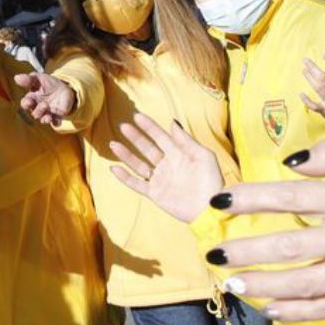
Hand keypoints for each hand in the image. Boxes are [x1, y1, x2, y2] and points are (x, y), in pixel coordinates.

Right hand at [15, 71, 75, 126]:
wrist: (65, 88)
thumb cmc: (49, 84)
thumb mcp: (39, 79)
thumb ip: (29, 79)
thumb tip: (16, 77)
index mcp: (32, 99)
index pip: (25, 104)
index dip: (26, 104)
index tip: (29, 101)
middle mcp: (38, 108)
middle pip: (35, 114)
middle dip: (38, 111)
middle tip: (44, 104)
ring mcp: (48, 113)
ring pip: (43, 119)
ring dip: (45, 117)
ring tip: (50, 108)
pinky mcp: (57, 116)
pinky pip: (55, 122)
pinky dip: (55, 122)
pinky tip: (56, 119)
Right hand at [108, 114, 225, 222]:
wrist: (210, 208)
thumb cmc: (211, 181)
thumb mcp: (204, 156)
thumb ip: (187, 140)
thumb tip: (173, 122)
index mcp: (179, 154)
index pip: (161, 137)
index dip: (149, 127)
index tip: (137, 116)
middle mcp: (167, 165)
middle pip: (147, 148)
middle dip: (135, 138)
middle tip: (123, 126)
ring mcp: (160, 179)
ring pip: (138, 165)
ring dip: (126, 155)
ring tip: (113, 144)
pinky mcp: (155, 194)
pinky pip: (136, 184)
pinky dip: (125, 177)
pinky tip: (114, 169)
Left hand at [204, 133, 324, 319]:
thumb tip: (290, 163)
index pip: (289, 198)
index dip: (247, 200)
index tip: (216, 203)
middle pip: (288, 246)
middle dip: (244, 251)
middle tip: (212, 254)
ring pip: (304, 283)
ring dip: (262, 285)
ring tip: (232, 284)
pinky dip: (298, 312)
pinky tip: (270, 309)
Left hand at [302, 50, 324, 125]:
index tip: (324, 54)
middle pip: (324, 79)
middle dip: (314, 69)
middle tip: (305, 60)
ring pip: (318, 89)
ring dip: (310, 79)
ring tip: (304, 70)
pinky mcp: (324, 110)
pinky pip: (314, 105)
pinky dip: (307, 100)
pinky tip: (301, 93)